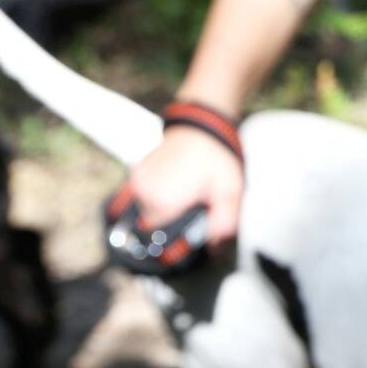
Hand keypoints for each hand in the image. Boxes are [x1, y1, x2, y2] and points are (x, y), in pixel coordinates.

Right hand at [124, 124, 244, 250]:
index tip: (194, 224)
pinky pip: (146, 193)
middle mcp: (144, 191)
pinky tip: (177, 182)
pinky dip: (159, 193)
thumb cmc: (216, 155)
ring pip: (148, 209)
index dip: (180, 234)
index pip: (162, 236)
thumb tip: (214, 243)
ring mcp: (138, 178)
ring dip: (165, 206)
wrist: (202, 123)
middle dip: (174, 219)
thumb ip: (223, 222)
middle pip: (154, 223)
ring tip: (186, 190)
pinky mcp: (138, 169)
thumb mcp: (229, 192)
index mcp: (162, 200)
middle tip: (194, 202)